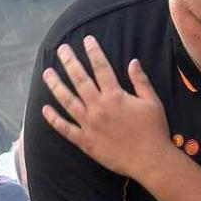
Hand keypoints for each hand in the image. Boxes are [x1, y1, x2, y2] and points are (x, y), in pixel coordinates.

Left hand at [42, 36, 171, 179]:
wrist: (150, 160)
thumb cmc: (154, 131)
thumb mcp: (152, 102)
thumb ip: (141, 81)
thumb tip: (133, 61)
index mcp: (115, 96)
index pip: (101, 68)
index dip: (93, 52)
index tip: (86, 40)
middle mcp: (99, 108)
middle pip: (80, 80)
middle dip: (69, 62)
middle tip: (61, 49)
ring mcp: (90, 125)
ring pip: (68, 101)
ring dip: (56, 86)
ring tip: (47, 73)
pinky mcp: (86, 142)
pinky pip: (66, 129)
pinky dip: (54, 120)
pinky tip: (45, 109)